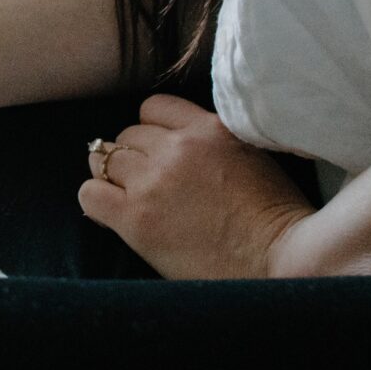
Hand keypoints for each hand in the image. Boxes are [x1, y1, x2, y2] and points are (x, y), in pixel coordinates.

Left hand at [79, 95, 315, 278]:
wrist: (280, 261)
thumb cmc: (276, 217)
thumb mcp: (253, 155)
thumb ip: (213, 140)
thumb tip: (179, 139)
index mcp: (207, 128)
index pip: (153, 108)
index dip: (152, 131)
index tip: (160, 152)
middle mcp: (176, 148)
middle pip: (127, 136)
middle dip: (135, 157)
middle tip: (149, 185)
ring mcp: (152, 182)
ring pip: (104, 160)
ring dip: (112, 178)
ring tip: (129, 199)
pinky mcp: (136, 218)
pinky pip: (90, 195)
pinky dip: (97, 202)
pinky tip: (114, 216)